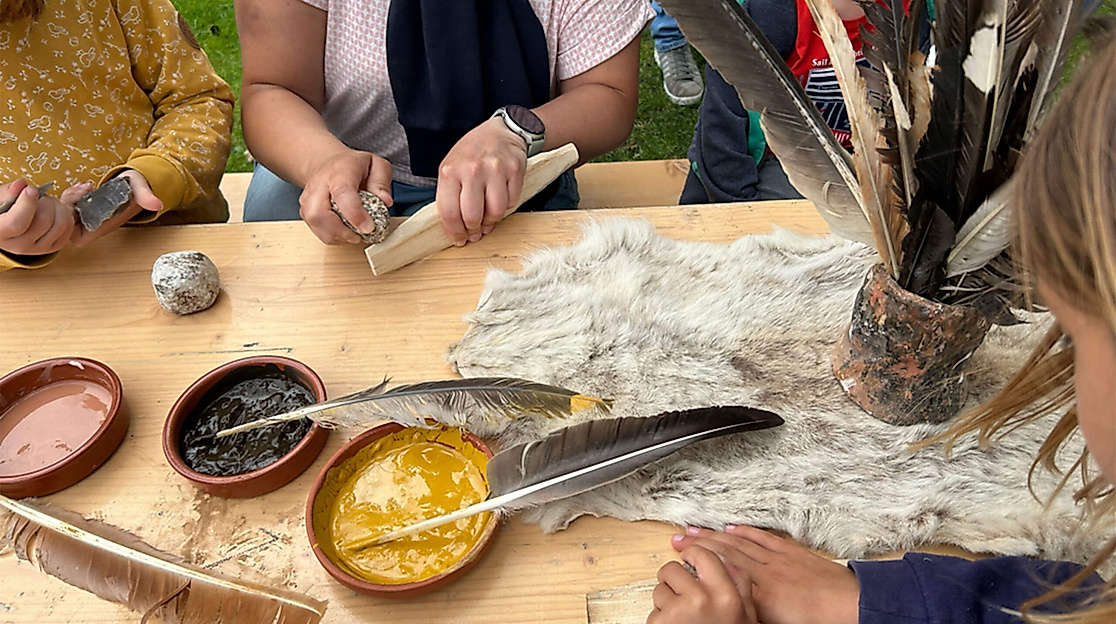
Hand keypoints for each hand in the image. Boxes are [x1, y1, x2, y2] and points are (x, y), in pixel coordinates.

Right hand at [0, 179, 86, 255]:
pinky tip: (56, 210)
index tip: (31, 190)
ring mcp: (38, 249)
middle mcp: (19, 245)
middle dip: (46, 201)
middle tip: (40, 195)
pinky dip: (67, 216)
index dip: (27, 204)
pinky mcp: (52, 247)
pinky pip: (68, 231)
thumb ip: (6, 192)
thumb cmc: (2, 212)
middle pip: (44, 222)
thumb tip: (21, 185)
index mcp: (1, 233)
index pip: (17, 223)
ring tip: (48, 202)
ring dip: (59, 207)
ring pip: (60, 226)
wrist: (7, 227)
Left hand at [71, 169, 160, 246]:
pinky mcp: (88, 206)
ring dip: (70, 199)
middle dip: (68, 206)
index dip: (71, 225)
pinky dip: (71, 195)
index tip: (81, 202)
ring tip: (86, 187)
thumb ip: (146, 197)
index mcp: (105, 225)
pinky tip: (82, 186)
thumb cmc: (138, 187)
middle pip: (68, 225)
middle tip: (83, 190)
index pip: (78, 237)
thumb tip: (156, 204)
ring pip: (67, 215)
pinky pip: (71, 206)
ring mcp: (90, 215)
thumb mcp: (141, 190)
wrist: (139, 182)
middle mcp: (95, 223)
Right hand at [299, 149, 392, 244]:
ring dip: (338, 236)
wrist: (326, 164)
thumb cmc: (352, 166)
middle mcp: (318, 185)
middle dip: (340, 231)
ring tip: (355, 233)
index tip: (368, 227)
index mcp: (339, 171)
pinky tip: (345, 231)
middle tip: (360, 235)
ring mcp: (308, 199)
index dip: (355, 213)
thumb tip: (385, 201)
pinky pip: (317, 231)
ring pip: (315, 225)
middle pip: (318, 213)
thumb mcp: (376, 164)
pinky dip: (333, 237)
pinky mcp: (306, 212)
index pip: (342, 193)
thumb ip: (382, 182)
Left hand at [435, 117, 527, 245]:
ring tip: (488, 217)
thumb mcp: (451, 167)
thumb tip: (456, 227)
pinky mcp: (514, 171)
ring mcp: (495, 170)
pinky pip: (512, 202)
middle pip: (472, 216)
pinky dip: (506, 206)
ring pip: (495, 213)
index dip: (455, 232)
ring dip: (491, 221)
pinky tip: (499, 199)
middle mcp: (472, 170)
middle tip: (475, 232)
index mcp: (450, 171)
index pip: (449, 212)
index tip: (459, 239)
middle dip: (473, 230)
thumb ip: (450, 195)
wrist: (500, 131)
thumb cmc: (472, 152)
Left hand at [649, 544, 757, 623]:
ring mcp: (677, 612)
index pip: (703, 555)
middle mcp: (701, 600)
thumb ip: (739, 584)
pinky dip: (660, 619)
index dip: (693, 554)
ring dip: (666, 600)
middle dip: (674, 579)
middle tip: (683, 593)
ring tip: (683, 617)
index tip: (690, 558)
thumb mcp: (746, 615)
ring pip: (659, 589)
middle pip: (673, 569)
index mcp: (726, 595)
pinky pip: (653, 610)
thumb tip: (724, 556)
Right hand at [669, 525, 859, 623]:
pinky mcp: (792, 553)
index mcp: (756, 592)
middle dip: (699, 542)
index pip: (718, 568)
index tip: (680, 550)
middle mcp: (763, 571)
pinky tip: (733, 527)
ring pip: (740, 542)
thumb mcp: (774, 623)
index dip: (696, 557)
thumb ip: (749, 610)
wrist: (849, 606)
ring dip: (716, 534)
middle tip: (680, 535)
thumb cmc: (816, 621)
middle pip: (724, 552)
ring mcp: (777, 559)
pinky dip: (746, 531)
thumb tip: (730, 607)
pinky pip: (763, 538)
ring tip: (698, 528)